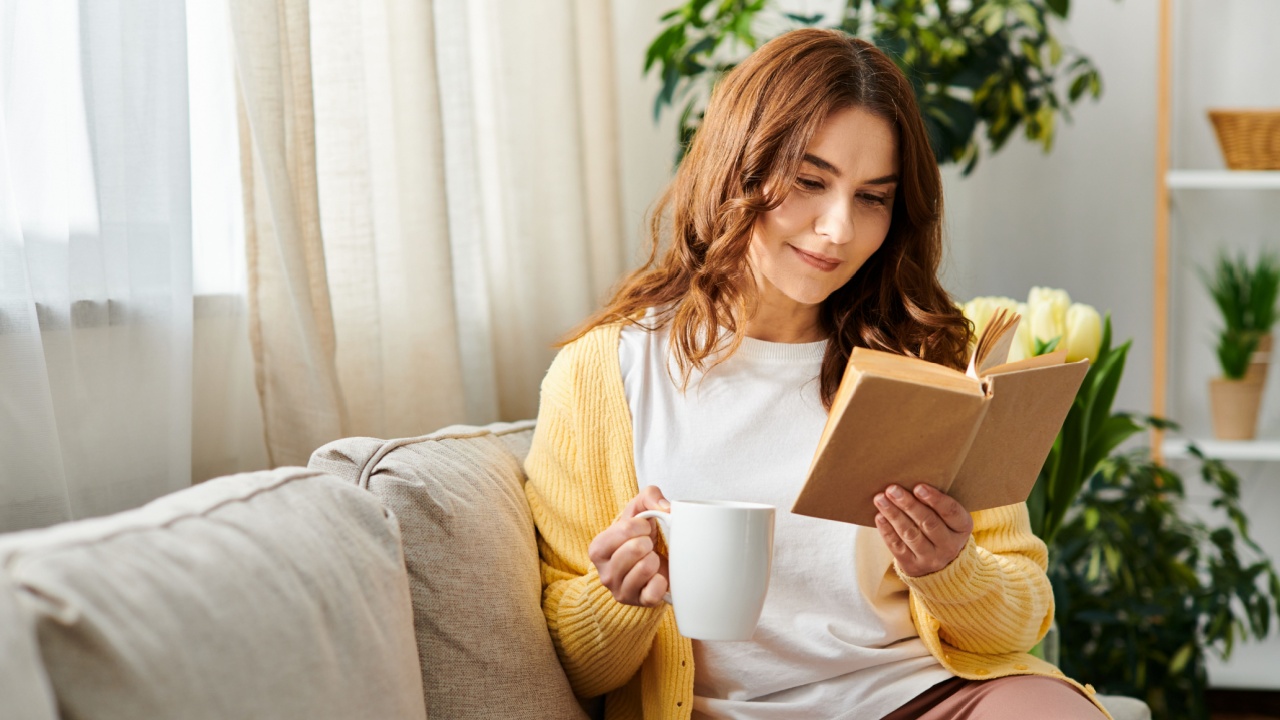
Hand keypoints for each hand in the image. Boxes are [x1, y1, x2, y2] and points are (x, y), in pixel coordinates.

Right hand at [589, 485, 670, 606]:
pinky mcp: (639, 604)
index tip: (643, 530)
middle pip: (635, 549)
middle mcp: (604, 573)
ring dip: (655, 559)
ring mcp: (621, 591)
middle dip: (649, 543)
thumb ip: (650, 496)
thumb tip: (666, 508)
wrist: (651, 563)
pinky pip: (654, 591)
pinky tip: (658, 576)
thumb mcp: (640, 509)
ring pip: (646, 568)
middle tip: (647, 547)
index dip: (642, 525)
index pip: (624, 530)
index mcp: (597, 549)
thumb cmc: (641, 536)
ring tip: (651, 560)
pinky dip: (662, 581)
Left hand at [874, 483, 972, 576]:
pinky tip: (879, 516)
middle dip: (908, 504)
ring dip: (894, 515)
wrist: (939, 566)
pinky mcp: (913, 566)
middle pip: (929, 523)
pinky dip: (887, 530)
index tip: (918, 487)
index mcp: (962, 528)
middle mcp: (950, 545)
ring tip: (880, 499)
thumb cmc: (940, 527)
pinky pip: (898, 547)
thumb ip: (935, 503)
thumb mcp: (947, 518)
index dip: (935, 499)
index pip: (951, 512)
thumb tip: (908, 480)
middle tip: (892, 489)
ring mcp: (931, 558)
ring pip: (911, 534)